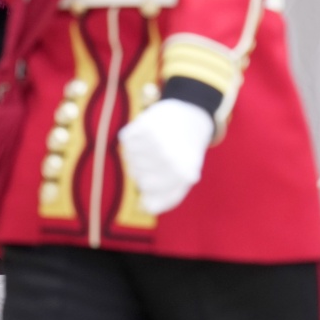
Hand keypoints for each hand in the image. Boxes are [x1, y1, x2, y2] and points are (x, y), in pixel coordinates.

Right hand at [118, 98, 215, 215]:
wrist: (193, 113)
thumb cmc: (186, 150)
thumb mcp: (185, 178)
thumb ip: (167, 197)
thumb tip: (144, 206)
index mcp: (184, 176)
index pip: (151, 202)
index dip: (151, 195)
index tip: (157, 184)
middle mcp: (170, 160)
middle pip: (139, 180)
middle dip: (145, 172)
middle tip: (159, 159)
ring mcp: (157, 142)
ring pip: (129, 160)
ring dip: (138, 154)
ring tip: (154, 145)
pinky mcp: (146, 124)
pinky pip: (126, 139)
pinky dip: (133, 137)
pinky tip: (147, 133)